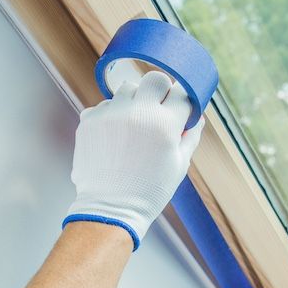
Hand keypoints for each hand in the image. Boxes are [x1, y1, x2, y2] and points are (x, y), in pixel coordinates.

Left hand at [64, 71, 204, 249]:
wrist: (111, 208)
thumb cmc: (149, 191)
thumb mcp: (179, 165)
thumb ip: (190, 136)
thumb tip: (197, 116)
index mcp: (164, 124)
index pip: (181, 92)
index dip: (182, 101)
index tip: (179, 109)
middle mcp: (137, 112)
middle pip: (154, 79)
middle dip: (160, 91)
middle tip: (158, 110)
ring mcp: (110, 114)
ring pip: (127, 88)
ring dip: (134, 101)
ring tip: (134, 125)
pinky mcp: (90, 121)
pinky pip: (104, 105)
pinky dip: (111, 115)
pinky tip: (114, 137)